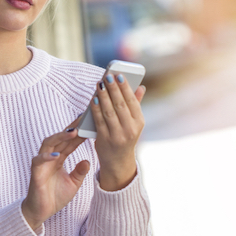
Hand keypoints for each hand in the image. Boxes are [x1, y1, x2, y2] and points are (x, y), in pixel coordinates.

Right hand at [21, 117, 89, 230]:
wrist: (42, 212)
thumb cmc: (55, 196)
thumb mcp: (74, 183)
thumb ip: (80, 171)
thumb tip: (87, 161)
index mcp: (58, 158)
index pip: (69, 141)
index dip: (79, 132)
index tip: (90, 123)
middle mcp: (49, 157)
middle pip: (60, 138)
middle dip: (72, 128)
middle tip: (84, 120)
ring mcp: (41, 163)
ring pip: (49, 144)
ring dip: (60, 137)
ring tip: (74, 132)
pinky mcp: (35, 172)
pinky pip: (38, 161)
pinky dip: (46, 157)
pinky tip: (57, 155)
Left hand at [91, 73, 146, 190]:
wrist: (118, 161)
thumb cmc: (125, 136)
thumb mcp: (134, 122)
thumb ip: (135, 104)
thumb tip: (141, 87)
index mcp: (139, 122)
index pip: (132, 101)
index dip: (125, 87)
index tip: (119, 75)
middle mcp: (130, 129)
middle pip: (120, 105)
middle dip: (113, 89)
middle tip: (107, 76)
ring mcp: (117, 135)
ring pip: (109, 112)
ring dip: (103, 96)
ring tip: (99, 84)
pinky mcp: (105, 139)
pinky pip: (99, 121)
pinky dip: (96, 109)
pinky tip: (93, 99)